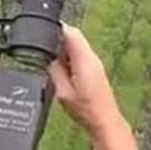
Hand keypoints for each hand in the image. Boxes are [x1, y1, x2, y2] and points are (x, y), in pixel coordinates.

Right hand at [48, 25, 137, 149]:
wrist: (104, 121)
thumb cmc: (87, 109)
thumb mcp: (62, 91)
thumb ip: (54, 71)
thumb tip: (48, 59)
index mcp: (84, 59)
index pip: (71, 32)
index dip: (57, 28)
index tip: (46, 30)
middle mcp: (93, 58)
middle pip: (75, 37)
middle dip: (59, 41)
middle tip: (47, 51)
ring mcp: (96, 63)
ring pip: (78, 46)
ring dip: (65, 50)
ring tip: (56, 65)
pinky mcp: (97, 69)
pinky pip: (82, 56)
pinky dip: (71, 58)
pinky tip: (66, 72)